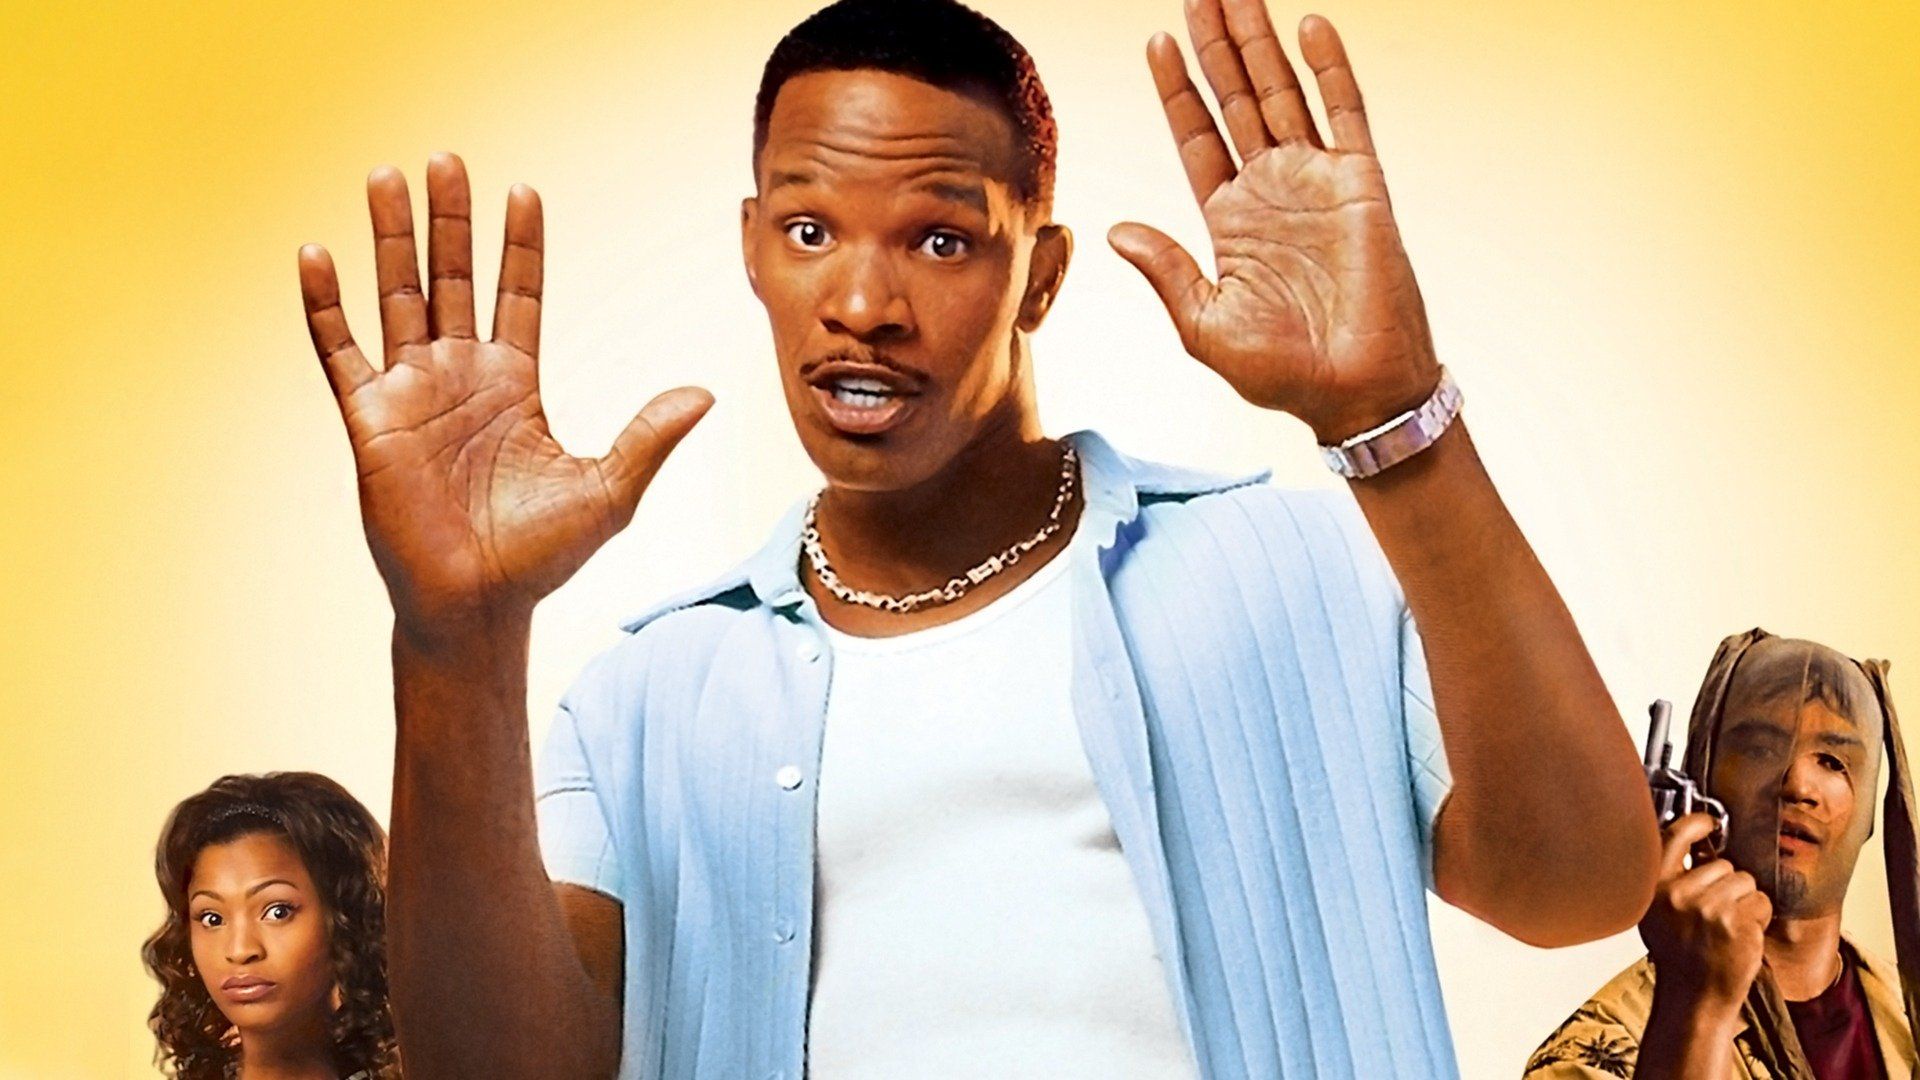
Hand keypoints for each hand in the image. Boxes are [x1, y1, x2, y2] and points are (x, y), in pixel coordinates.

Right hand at [298, 153, 712, 640]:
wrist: (479, 605)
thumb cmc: (541, 556)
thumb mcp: (610, 489)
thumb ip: (650, 435)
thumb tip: (707, 393)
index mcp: (515, 384)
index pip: (518, 294)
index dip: (519, 246)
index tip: (522, 190)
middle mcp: (460, 377)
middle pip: (453, 279)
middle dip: (450, 221)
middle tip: (447, 159)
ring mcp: (411, 394)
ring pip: (397, 297)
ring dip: (391, 239)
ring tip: (386, 176)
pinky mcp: (369, 421)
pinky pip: (340, 350)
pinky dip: (326, 303)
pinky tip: (318, 252)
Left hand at [1110, 1, 1437, 442]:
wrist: (1354, 394)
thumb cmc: (1283, 373)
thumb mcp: (1203, 325)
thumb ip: (1166, 271)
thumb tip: (1117, 229)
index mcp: (1229, 219)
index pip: (1197, 136)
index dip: (1177, 89)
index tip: (1156, 41)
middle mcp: (1271, 189)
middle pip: (1235, 98)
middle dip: (1215, 45)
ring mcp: (1316, 181)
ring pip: (1282, 92)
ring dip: (1260, 42)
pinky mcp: (1360, 185)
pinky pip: (1344, 113)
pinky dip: (1329, 69)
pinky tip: (1309, 26)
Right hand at [1638, 813, 1773, 1015]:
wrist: (1695, 997)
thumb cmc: (1678, 955)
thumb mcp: (1656, 911)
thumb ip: (1669, 878)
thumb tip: (1697, 844)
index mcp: (1652, 885)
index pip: (1675, 834)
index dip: (1697, 824)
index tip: (1709, 823)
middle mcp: (1677, 892)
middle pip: (1723, 864)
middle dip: (1728, 885)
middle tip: (1714, 915)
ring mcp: (1707, 907)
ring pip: (1746, 882)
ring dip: (1745, 902)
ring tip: (1727, 927)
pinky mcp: (1736, 922)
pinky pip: (1761, 903)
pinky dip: (1758, 919)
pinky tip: (1739, 937)